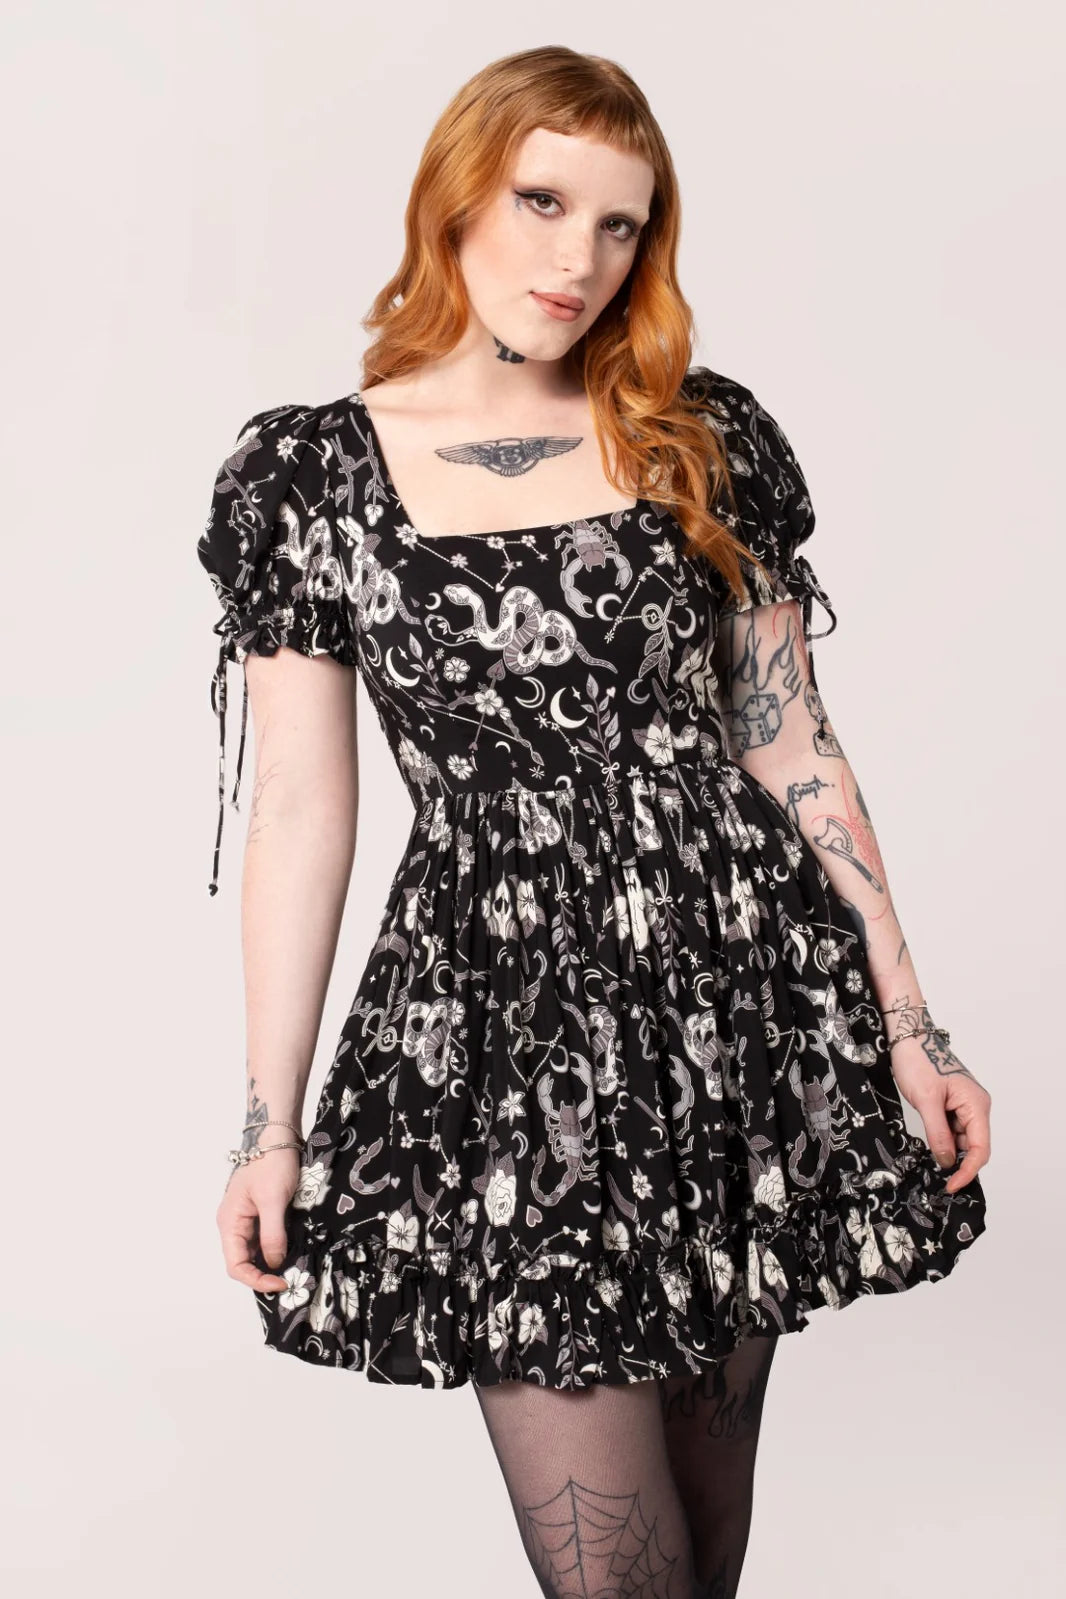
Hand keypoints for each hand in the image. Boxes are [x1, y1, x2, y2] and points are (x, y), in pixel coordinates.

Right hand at [217, 1148, 300, 1292]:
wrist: (278, 1137)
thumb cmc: (272, 1163)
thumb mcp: (273, 1200)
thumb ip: (273, 1234)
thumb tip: (274, 1263)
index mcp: (229, 1222)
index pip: (236, 1265)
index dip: (256, 1280)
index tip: (281, 1283)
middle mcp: (234, 1224)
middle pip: (243, 1262)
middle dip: (263, 1275)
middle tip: (290, 1280)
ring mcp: (246, 1219)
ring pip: (254, 1253)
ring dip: (270, 1264)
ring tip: (292, 1269)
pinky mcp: (259, 1214)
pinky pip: (263, 1239)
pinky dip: (275, 1250)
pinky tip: (291, 1252)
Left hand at [887, 1033, 990, 1194]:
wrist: (908, 1037)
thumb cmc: (919, 1060)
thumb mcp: (926, 1100)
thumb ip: (938, 1133)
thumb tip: (946, 1162)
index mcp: (976, 1105)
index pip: (980, 1149)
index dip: (967, 1171)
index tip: (951, 1186)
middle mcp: (976, 1107)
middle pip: (973, 1146)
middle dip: (958, 1164)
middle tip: (938, 1180)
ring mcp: (964, 1105)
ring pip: (961, 1140)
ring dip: (948, 1152)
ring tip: (930, 1163)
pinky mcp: (952, 1104)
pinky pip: (952, 1130)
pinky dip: (942, 1140)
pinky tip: (930, 1146)